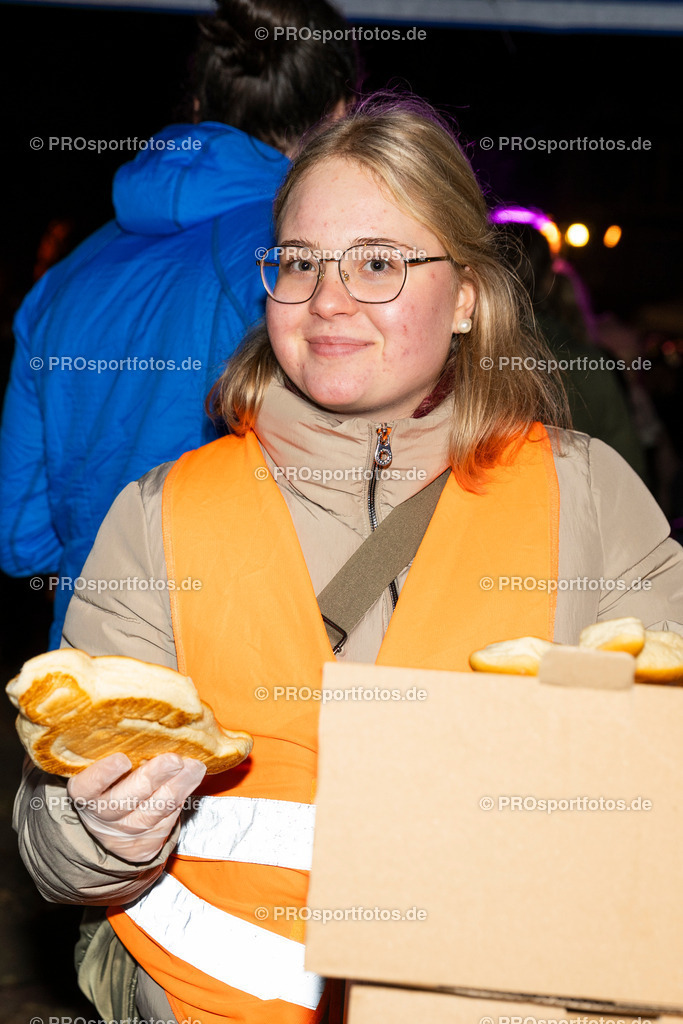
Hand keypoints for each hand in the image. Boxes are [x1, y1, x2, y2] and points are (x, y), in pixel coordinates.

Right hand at [67, 752, 205, 862]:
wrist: (112, 826)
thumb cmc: (111, 782)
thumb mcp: (103, 768)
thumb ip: (118, 750)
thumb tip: (150, 726)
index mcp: (85, 792)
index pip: (88, 786)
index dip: (103, 774)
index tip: (122, 758)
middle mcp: (102, 815)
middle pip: (127, 799)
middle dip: (153, 777)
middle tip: (174, 759)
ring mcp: (125, 833)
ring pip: (154, 811)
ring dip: (178, 786)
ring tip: (195, 766)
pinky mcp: (147, 844)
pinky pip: (168, 821)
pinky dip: (182, 798)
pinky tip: (192, 779)